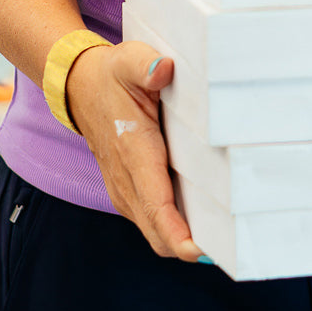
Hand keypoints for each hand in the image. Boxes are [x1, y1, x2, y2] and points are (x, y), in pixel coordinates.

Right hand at [66, 41, 203, 261]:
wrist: (80, 87)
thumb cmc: (111, 74)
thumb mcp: (128, 60)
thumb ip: (146, 65)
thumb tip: (164, 69)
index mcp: (133, 152)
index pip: (155, 204)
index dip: (178, 232)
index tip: (201, 249)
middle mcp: (126, 180)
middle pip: (158, 232)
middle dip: (190, 246)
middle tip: (231, 246)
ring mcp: (125, 190)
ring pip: (155, 232)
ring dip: (183, 240)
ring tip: (224, 237)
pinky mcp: (128, 191)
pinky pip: (152, 221)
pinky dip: (173, 229)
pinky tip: (202, 221)